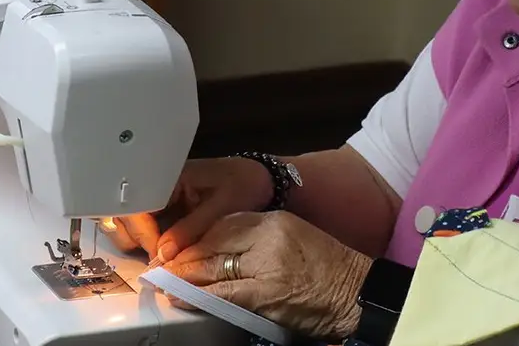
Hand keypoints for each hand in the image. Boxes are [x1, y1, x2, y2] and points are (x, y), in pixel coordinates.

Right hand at [102, 157, 273, 262]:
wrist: (262, 179)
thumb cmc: (245, 185)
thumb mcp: (222, 207)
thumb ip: (191, 229)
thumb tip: (162, 254)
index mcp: (169, 174)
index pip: (137, 202)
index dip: (142, 231)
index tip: (157, 253)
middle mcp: (157, 184)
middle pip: (124, 213)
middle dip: (134, 238)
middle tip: (157, 258)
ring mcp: (159, 196)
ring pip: (129, 222)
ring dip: (138, 241)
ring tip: (161, 255)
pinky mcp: (165, 209)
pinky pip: (145, 226)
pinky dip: (149, 241)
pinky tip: (163, 251)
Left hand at [163, 212, 373, 340]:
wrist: (357, 293)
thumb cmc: (329, 270)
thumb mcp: (294, 240)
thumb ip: (260, 242)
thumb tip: (221, 254)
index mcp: (276, 220)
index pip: (225, 224)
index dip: (197, 238)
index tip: (180, 248)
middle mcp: (269, 236)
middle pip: (214, 244)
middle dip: (185, 257)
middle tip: (161, 266)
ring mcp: (267, 265)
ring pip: (213, 268)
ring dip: (184, 277)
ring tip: (163, 282)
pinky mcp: (265, 293)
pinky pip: (222, 294)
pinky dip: (197, 297)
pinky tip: (180, 298)